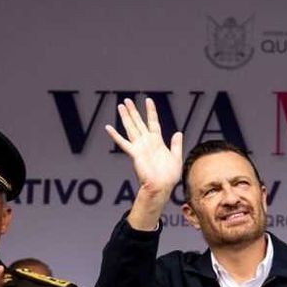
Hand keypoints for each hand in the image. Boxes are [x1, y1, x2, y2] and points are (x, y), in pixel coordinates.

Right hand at [105, 98, 183, 229]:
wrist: (162, 186)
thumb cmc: (169, 176)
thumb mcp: (176, 157)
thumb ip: (176, 145)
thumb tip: (178, 132)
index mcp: (157, 142)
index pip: (153, 122)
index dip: (151, 111)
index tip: (148, 100)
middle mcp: (147, 142)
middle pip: (139, 123)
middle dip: (133, 111)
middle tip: (127, 100)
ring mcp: (140, 147)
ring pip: (131, 128)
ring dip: (126, 117)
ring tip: (120, 106)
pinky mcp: (135, 153)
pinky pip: (123, 142)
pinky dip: (115, 135)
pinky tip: (108, 127)